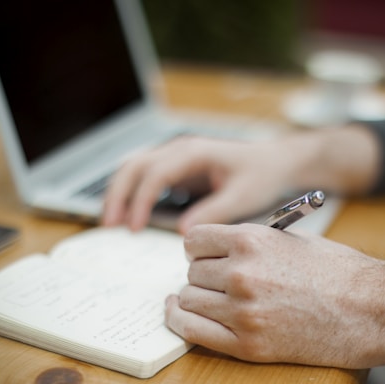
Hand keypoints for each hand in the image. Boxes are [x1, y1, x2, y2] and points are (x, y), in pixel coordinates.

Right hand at [102, 136, 296, 232]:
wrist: (275, 162)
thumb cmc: (261, 175)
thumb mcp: (243, 196)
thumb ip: (214, 212)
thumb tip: (184, 232)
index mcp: (195, 152)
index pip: (155, 173)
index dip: (140, 200)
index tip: (134, 227)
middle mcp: (180, 149)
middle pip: (135, 165)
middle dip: (117, 194)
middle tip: (109, 225)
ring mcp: (176, 156)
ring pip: (135, 167)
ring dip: (119, 192)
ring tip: (111, 222)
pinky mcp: (177, 168)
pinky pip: (145, 176)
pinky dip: (131, 192)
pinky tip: (128, 214)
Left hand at [165, 223, 384, 368]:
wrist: (371, 309)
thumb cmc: (337, 271)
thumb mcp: (291, 238)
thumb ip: (250, 241)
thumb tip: (217, 248)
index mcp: (252, 240)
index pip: (194, 240)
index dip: (199, 247)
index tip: (204, 254)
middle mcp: (242, 274)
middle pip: (192, 271)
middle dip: (202, 273)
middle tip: (218, 279)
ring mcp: (243, 311)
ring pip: (188, 299)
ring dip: (195, 297)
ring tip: (211, 297)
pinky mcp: (248, 345)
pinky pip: (193, 331)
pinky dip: (181, 321)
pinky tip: (180, 313)